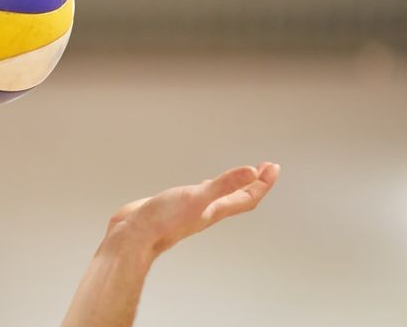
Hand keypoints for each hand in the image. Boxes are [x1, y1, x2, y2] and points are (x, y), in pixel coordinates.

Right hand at [106, 162, 279, 255]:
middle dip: (253, 184)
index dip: (263, 184)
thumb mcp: (197, 197)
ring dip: (231, 187)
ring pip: (217, 198)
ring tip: (239, 177)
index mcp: (214, 210)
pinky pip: (196, 197)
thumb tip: (253, 172)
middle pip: (237, 198)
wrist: (133, 237)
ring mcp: (189, 210)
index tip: (273, 167)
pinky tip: (199, 187)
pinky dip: (205, 189)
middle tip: (265, 168)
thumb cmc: (163, 221)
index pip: (247, 198)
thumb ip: (225, 184)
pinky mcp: (173, 207)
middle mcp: (205, 211)